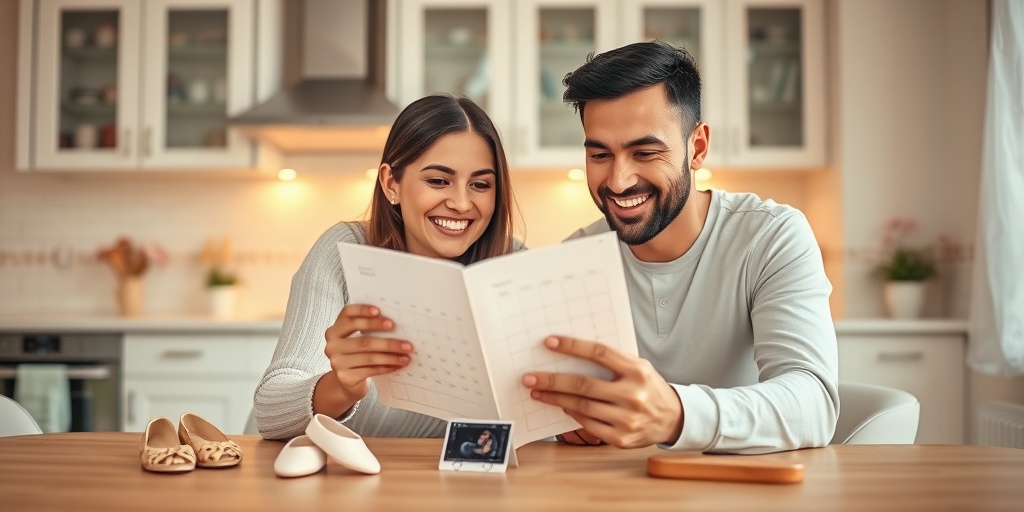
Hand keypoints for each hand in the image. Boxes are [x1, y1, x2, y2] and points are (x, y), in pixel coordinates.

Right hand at [323, 304, 412, 398]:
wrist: (347, 379)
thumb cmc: (357, 352)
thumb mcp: (356, 338)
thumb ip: (367, 328)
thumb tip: (395, 325)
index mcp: (334, 330)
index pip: (347, 315)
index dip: (362, 311)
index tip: (379, 311)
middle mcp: (332, 345)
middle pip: (363, 340)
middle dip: (387, 341)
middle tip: (406, 343)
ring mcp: (337, 362)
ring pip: (369, 357)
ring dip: (391, 357)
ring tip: (406, 356)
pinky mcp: (345, 376)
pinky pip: (370, 370)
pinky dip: (386, 367)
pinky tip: (398, 365)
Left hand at [523, 336, 682, 448]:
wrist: (673, 419)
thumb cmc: (649, 388)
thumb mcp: (638, 367)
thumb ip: (613, 361)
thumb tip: (573, 351)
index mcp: (637, 371)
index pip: (599, 353)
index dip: (572, 346)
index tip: (549, 343)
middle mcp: (633, 395)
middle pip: (583, 384)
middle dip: (552, 380)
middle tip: (529, 376)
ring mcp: (626, 418)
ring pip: (581, 406)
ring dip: (554, 398)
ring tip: (537, 391)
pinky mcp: (620, 438)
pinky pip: (587, 423)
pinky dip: (571, 413)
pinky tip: (560, 405)